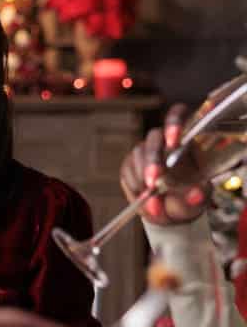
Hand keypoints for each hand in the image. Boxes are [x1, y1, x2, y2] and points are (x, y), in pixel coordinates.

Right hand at [120, 103, 208, 224]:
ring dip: (143, 178)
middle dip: (152, 160)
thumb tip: (196, 194)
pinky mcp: (130, 162)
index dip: (173, 124)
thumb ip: (197, 198)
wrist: (169, 210)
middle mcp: (164, 140)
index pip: (178, 115)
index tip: (173, 142)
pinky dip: (135, 187)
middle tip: (153, 183)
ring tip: (153, 203)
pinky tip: (145, 198)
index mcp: (187, 140)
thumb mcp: (197, 201)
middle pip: (154, 138)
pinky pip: (127, 171)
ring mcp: (145, 150)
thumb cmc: (189, 199)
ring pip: (138, 155)